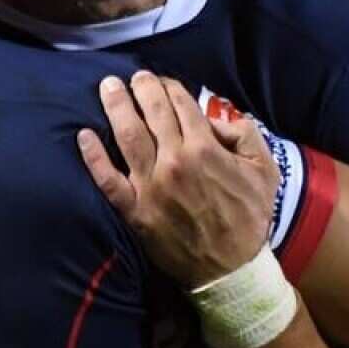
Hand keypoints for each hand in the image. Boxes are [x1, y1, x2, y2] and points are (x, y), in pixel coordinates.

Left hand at [77, 71, 279, 287]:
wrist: (231, 270)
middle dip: (141, 87)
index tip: (162, 81)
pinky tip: (83, 135)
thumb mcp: (265, 169)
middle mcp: (174, 161)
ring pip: (127, 135)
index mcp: (205, 148)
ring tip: (108, 87)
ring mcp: (150, 185)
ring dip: (116, 106)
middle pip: (151, 112)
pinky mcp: (134, 209)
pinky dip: (93, 156)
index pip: (181, 103)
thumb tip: (215, 118)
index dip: (170, 86)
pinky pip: (107, 179)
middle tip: (132, 77)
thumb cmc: (249, 217)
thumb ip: (244, 134)